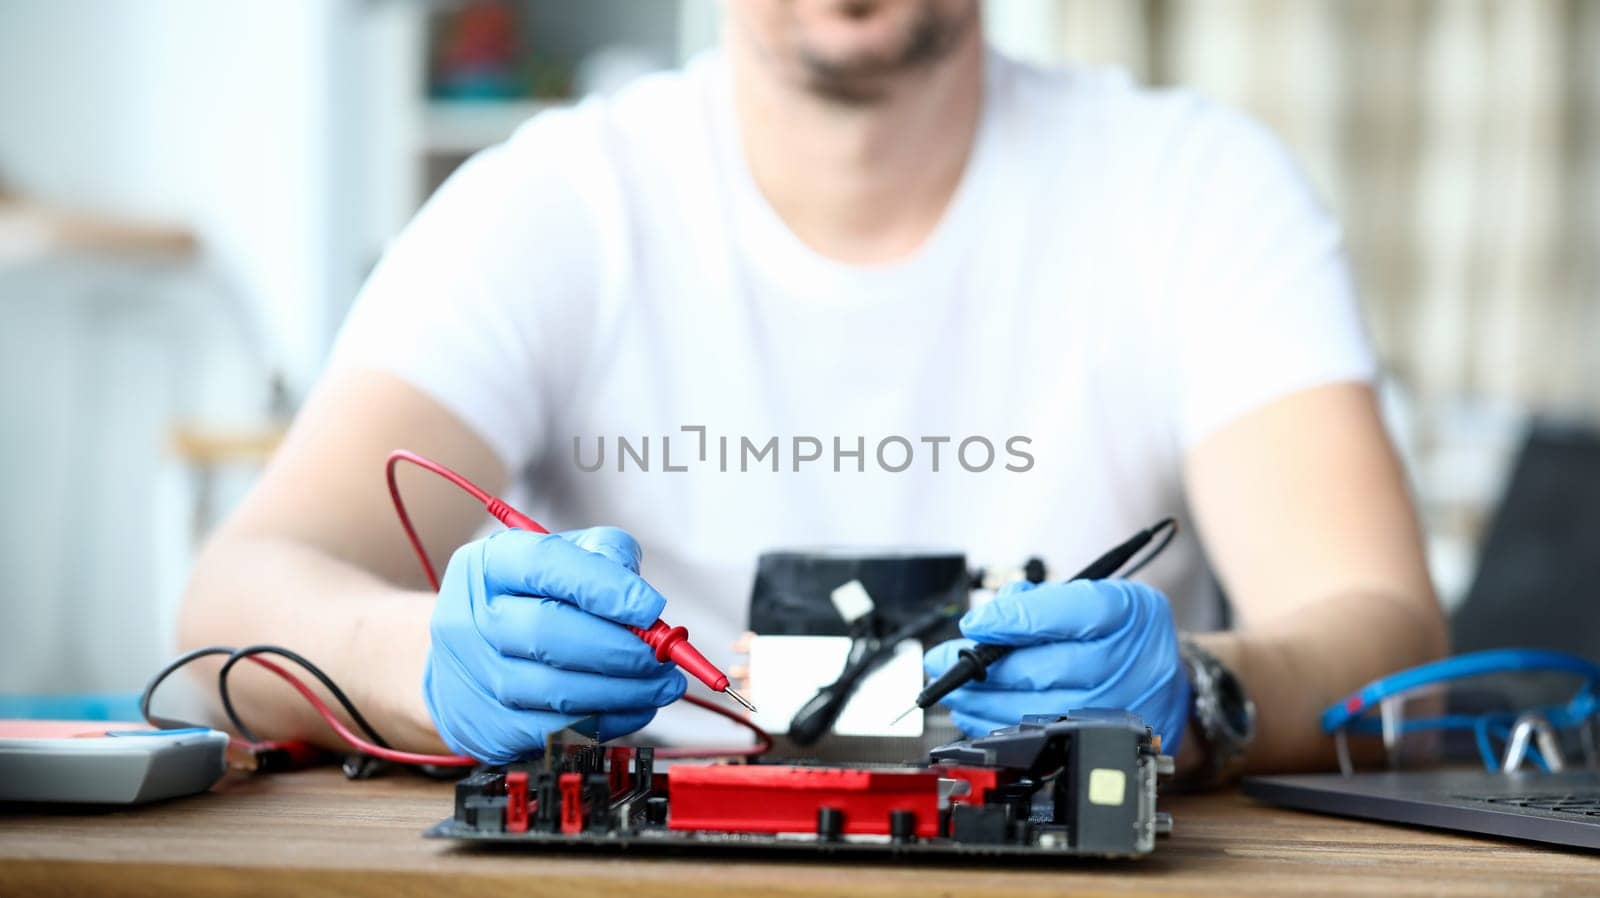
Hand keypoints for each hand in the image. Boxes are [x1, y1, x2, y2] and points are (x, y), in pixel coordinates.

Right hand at [424, 526, 686, 762]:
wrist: (468, 657)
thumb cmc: (529, 600)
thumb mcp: (565, 557)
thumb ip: (607, 559)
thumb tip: (644, 604)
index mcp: (489, 565)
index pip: (546, 566)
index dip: (604, 588)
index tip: (651, 608)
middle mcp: (469, 620)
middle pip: (547, 633)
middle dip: (619, 648)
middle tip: (662, 655)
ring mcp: (475, 678)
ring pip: (556, 692)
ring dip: (624, 691)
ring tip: (662, 683)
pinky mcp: (489, 727)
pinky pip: (558, 732)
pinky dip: (608, 722)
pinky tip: (634, 706)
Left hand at [923, 579, 1189, 751]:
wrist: (1170, 684)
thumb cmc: (1124, 633)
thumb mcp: (1097, 596)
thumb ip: (1043, 599)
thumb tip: (989, 618)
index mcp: (1124, 614)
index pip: (1060, 613)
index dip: (1008, 620)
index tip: (973, 624)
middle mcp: (1123, 663)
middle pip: (1039, 668)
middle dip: (979, 666)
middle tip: (941, 661)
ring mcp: (1114, 709)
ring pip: (1032, 710)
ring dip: (980, 701)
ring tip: (951, 689)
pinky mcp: (1099, 740)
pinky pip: (1038, 737)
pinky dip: (998, 726)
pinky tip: (976, 712)